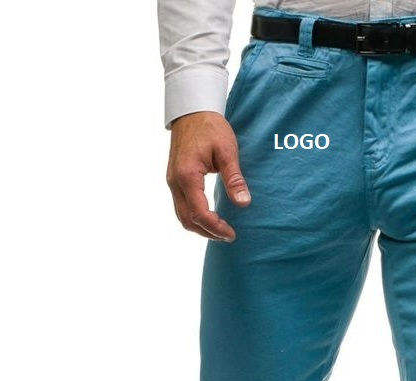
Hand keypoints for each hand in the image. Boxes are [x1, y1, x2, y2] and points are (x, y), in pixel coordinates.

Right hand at [166, 111, 250, 241]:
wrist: (192, 110)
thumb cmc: (211, 127)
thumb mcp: (227, 151)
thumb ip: (234, 179)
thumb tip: (244, 203)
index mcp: (187, 175)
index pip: (199, 212)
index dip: (215, 227)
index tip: (232, 234)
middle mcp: (175, 181)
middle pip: (187, 220)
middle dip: (208, 232)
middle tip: (229, 235)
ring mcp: (172, 181)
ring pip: (182, 216)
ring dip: (201, 227)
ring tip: (222, 229)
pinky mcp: (174, 180)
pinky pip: (181, 207)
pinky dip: (195, 217)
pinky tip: (212, 217)